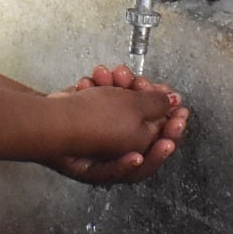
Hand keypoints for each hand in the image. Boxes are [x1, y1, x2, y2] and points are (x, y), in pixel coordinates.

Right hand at [50, 65, 189, 184]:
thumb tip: (173, 103)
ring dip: (116, 88)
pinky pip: (98, 104)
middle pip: (141, 122)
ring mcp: (99, 139)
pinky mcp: (83, 123)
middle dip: (140, 96)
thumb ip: (158, 105)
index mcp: (135, 158)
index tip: (181, 107)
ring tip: (111, 75)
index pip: (163, 141)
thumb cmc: (92, 123)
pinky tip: (91, 81)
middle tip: (141, 83)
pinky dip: (98, 91)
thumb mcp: (136, 109)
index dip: (174, 122)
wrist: (51, 120)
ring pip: (118, 109)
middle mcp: (118, 153)